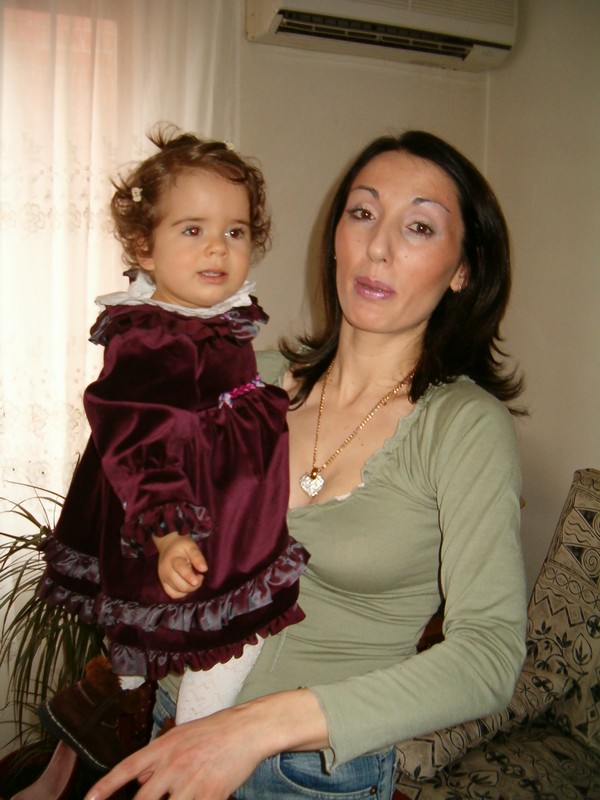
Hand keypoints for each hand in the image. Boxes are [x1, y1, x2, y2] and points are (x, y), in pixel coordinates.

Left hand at [84, 690, 328, 799]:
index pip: (126, 768)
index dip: (104, 786)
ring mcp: (190, 781)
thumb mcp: (181, 737)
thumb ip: (158, 759)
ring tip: (173, 798)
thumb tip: (138, 781)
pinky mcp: (209, 795)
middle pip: (142, 799)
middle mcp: (173, 764)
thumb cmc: (216, 731)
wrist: (248, 729)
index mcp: (163, 747)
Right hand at [153, 531, 207, 598]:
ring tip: (195, 579)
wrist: (168, 545)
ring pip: (178, 591)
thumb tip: (204, 569)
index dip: (189, 576)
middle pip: (180, 585)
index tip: (198, 580)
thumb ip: (197, 557)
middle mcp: (166, 571)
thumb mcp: (191, 546)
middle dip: (194, 585)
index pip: (181, 570)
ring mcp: (163, 579)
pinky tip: (188, 585)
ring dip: (190, 589)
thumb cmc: (181, 546)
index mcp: (173, 559)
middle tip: (200, 576)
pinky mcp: (163, 584)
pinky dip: (182, 593)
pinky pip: (173, 594)